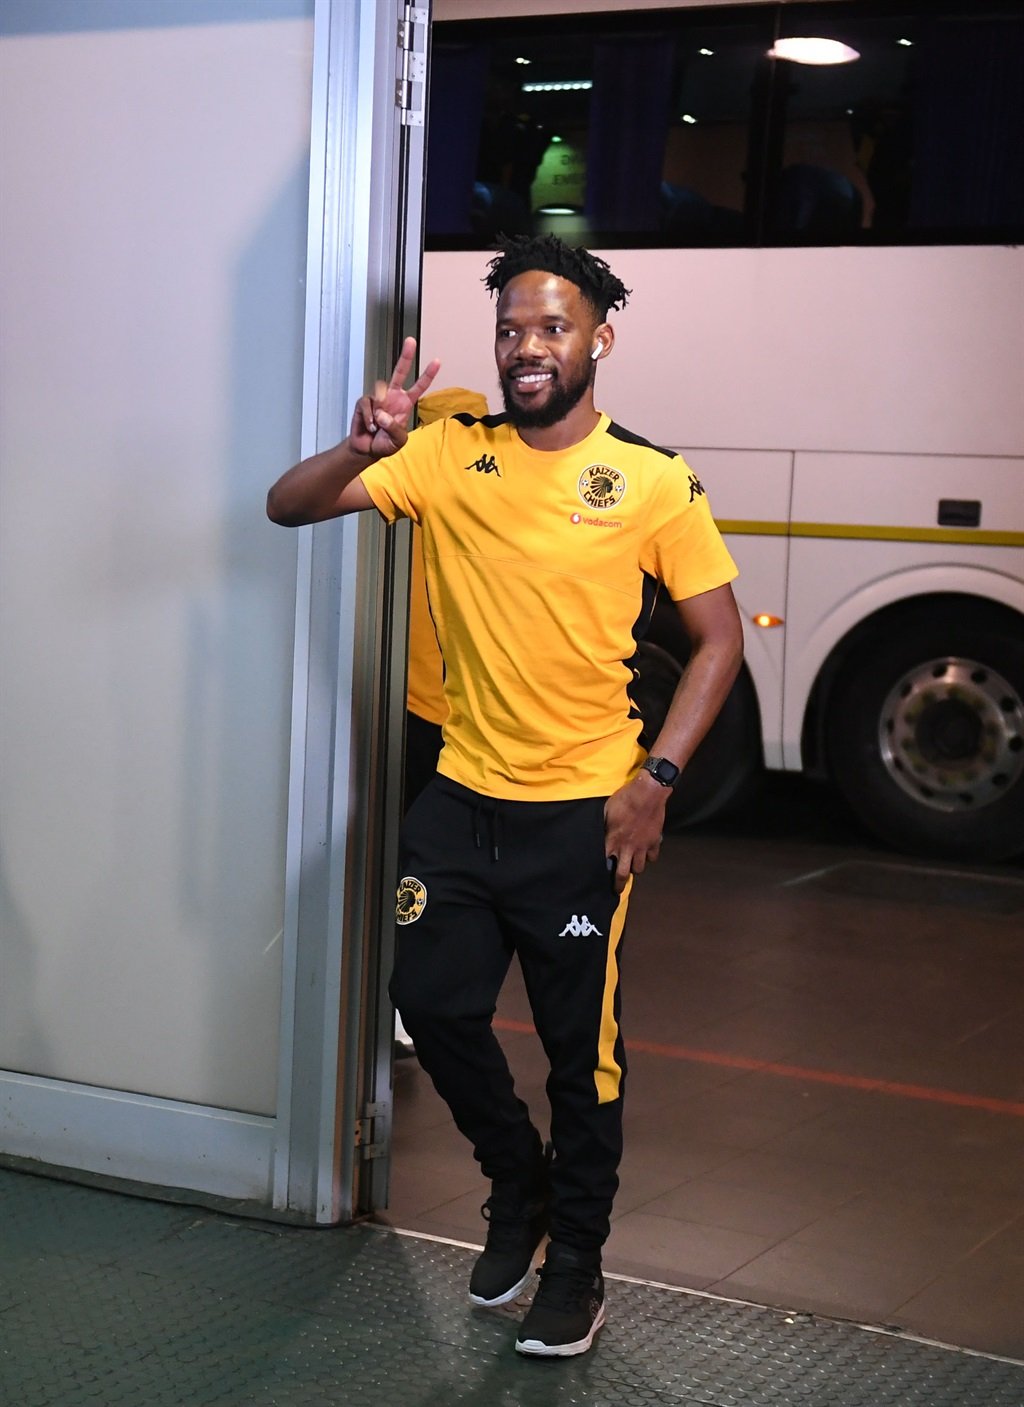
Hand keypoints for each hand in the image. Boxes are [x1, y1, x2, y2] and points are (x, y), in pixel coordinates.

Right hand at [349, 337, 440, 459]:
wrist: (366, 450)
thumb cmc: (385, 444)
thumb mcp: (398, 441)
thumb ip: (394, 428)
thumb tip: (382, 414)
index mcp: (405, 404)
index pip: (419, 387)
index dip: (427, 375)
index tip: (437, 361)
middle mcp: (392, 397)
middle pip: (400, 372)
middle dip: (406, 356)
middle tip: (411, 340)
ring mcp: (378, 398)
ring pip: (380, 392)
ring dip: (379, 414)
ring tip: (377, 428)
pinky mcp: (364, 402)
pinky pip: (367, 405)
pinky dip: (368, 419)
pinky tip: (369, 427)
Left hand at [603, 772, 669, 893]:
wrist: (648, 793)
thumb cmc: (624, 799)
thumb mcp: (606, 811)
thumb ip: (603, 826)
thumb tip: (598, 832)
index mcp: (613, 840)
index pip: (605, 862)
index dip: (601, 871)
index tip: (599, 877)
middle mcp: (627, 847)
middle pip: (622, 873)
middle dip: (618, 885)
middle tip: (616, 890)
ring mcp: (642, 846)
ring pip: (639, 868)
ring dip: (634, 868)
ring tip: (631, 866)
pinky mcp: (654, 842)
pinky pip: (652, 857)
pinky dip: (649, 858)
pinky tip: (645, 853)